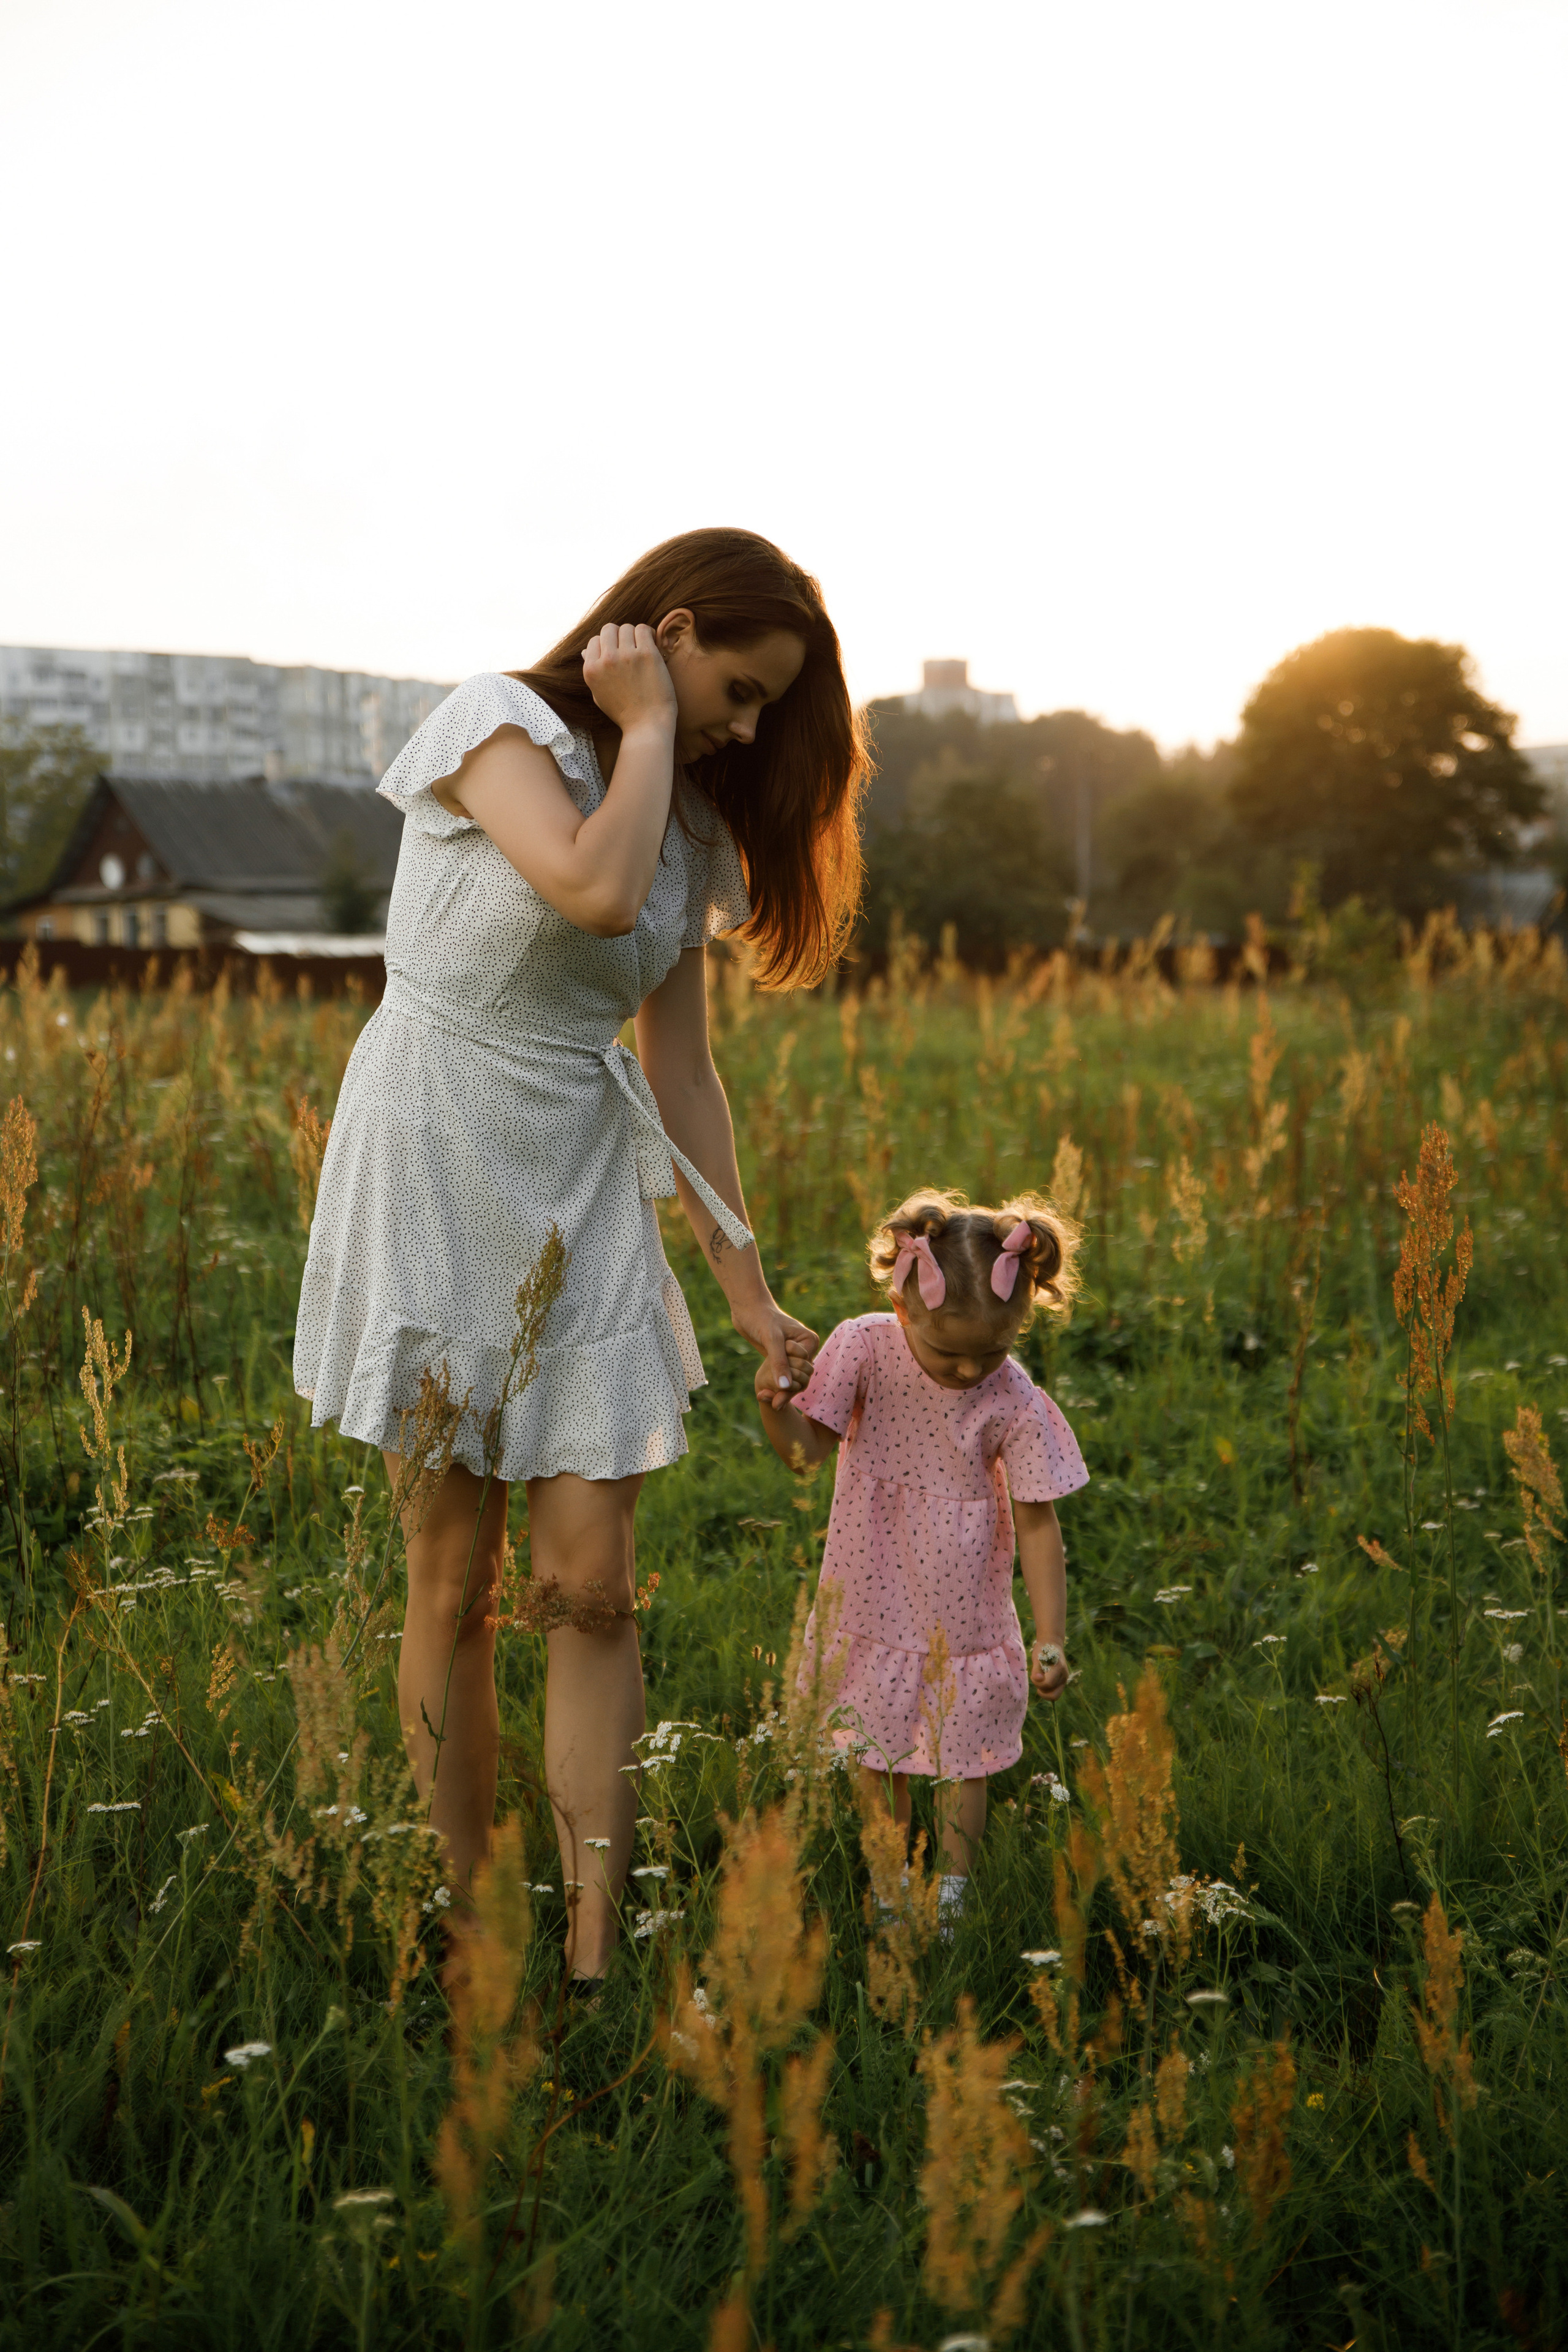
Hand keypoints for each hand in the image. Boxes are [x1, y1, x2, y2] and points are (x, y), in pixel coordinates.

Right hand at [582, 622, 677, 738]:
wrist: (647, 725)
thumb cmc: (625, 713)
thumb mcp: (599, 695)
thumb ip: (592, 672)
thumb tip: (585, 652)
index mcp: (591, 670)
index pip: (594, 640)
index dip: (607, 645)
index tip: (618, 653)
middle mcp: (606, 660)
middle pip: (609, 629)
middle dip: (619, 636)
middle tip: (630, 648)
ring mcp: (626, 656)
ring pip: (627, 627)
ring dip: (635, 635)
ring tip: (643, 647)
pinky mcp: (646, 654)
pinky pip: (643, 629)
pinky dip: (648, 633)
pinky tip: (652, 643)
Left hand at [732, 1298, 817, 1408]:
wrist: (747, 1308)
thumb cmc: (761, 1318)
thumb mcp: (771, 1339)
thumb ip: (779, 1362)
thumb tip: (786, 1386)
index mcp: (810, 1341)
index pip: (804, 1370)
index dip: (791, 1382)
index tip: (777, 1397)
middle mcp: (806, 1348)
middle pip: (800, 1376)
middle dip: (786, 1389)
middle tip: (771, 1403)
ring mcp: (794, 1353)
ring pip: (791, 1377)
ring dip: (780, 1389)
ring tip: (767, 1401)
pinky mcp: (782, 1356)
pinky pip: (782, 1374)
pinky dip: (776, 1385)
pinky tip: (765, 1395)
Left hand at [1030, 1640, 1068, 1699]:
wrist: (1052, 1644)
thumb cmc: (1043, 1650)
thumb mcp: (1037, 1657)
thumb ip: (1036, 1669)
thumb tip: (1037, 1679)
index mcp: (1058, 1668)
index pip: (1049, 1684)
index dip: (1038, 1683)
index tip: (1033, 1676)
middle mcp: (1064, 1675)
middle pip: (1054, 1695)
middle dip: (1043, 1692)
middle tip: (1037, 1682)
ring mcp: (1064, 1680)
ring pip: (1055, 1695)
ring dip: (1045, 1691)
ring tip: (1040, 1679)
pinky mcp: (1062, 1682)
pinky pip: (1055, 1692)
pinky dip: (1047, 1690)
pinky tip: (1043, 1681)